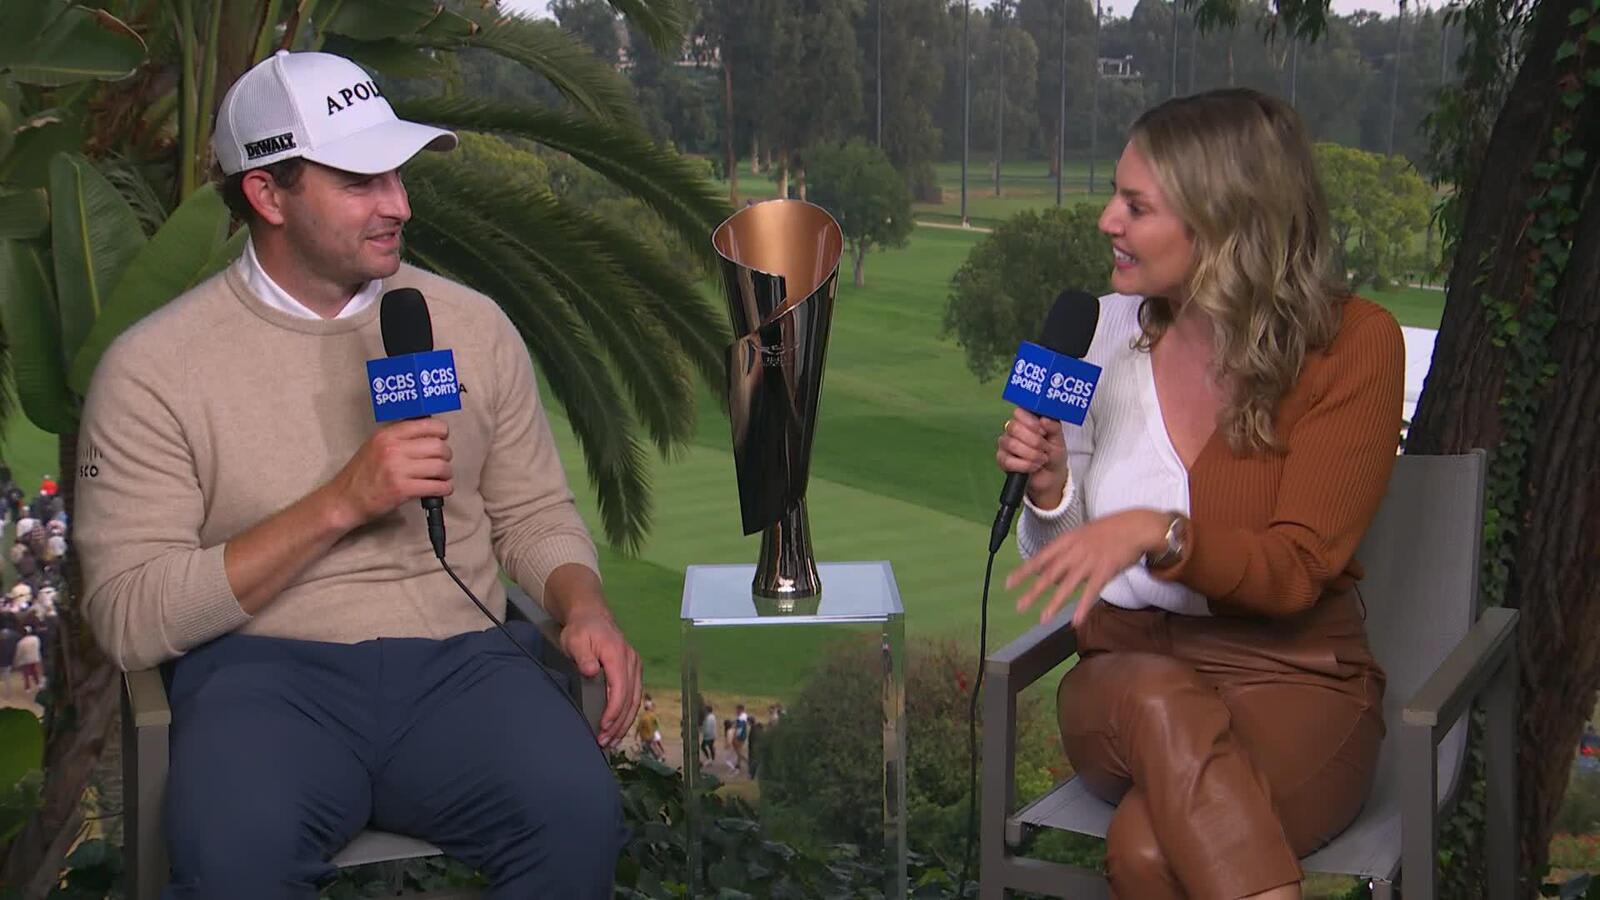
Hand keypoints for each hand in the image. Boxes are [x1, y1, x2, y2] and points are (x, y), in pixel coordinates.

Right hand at [326, 419, 452, 529]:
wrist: (343, 500)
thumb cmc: (361, 475)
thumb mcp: (375, 445)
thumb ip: (399, 437)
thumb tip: (429, 434)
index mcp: (388, 434)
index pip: (428, 425)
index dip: (441, 433)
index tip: (442, 439)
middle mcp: (393, 448)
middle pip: (439, 446)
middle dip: (446, 456)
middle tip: (442, 462)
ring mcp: (398, 469)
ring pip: (441, 467)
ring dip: (446, 474)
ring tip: (441, 478)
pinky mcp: (402, 490)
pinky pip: (437, 487)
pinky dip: (444, 489)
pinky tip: (440, 489)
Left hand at [560, 608, 641, 747]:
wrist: (592, 616)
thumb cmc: (581, 629)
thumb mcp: (575, 639)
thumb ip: (583, 655)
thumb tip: (591, 671)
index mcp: (618, 654)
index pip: (620, 688)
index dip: (613, 710)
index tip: (604, 726)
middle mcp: (631, 661)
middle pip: (630, 698)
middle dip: (619, 723)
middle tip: (605, 741)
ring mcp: (634, 666)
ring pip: (635, 699)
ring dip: (624, 722)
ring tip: (612, 740)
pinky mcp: (633, 671)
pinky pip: (634, 695)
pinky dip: (627, 713)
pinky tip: (619, 727)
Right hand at [996, 409, 1066, 507]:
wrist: (1051, 476)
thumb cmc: (1053, 454)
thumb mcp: (1058, 439)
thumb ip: (1054, 427)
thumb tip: (1044, 420)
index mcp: (1027, 420)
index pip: (1019, 412)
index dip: (1030, 421)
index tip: (1042, 431)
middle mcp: (1013, 430)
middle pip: (1014, 427)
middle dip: (1034, 440)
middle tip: (1045, 448)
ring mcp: (1006, 444)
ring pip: (1012, 444)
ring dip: (1031, 454)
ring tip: (1042, 459)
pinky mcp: (1002, 460)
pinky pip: (1008, 460)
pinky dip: (1025, 465)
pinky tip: (1034, 467)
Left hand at [1005, 509, 1170, 627]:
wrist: (1137, 526)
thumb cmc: (1111, 530)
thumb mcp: (1083, 535)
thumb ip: (1066, 552)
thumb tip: (1051, 570)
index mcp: (1067, 540)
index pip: (1040, 557)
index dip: (1024, 571)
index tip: (1008, 583)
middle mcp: (1075, 550)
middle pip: (1050, 573)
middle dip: (1033, 591)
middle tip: (1019, 606)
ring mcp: (1090, 561)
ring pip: (1068, 585)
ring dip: (1054, 603)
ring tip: (1042, 619)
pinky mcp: (1106, 570)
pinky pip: (1092, 591)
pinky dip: (1083, 606)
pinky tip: (1075, 621)